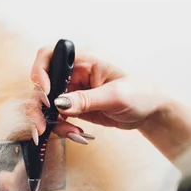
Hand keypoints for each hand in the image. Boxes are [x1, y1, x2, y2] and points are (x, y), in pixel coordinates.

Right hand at [31, 48, 171, 128]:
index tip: (47, 95)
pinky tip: (76, 134)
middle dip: (39, 107)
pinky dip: (60, 127)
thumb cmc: (142, 93)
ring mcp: (72, 90)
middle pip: (41, 85)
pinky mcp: (73, 106)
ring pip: (46, 104)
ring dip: (51, 121)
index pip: (49, 56)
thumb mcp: (115, 96)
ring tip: (71, 133)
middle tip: (42, 127)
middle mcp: (74, 73)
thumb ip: (86, 99)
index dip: (40, 73)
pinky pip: (56, 117)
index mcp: (84, 60)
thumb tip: (59, 104)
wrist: (151, 111)